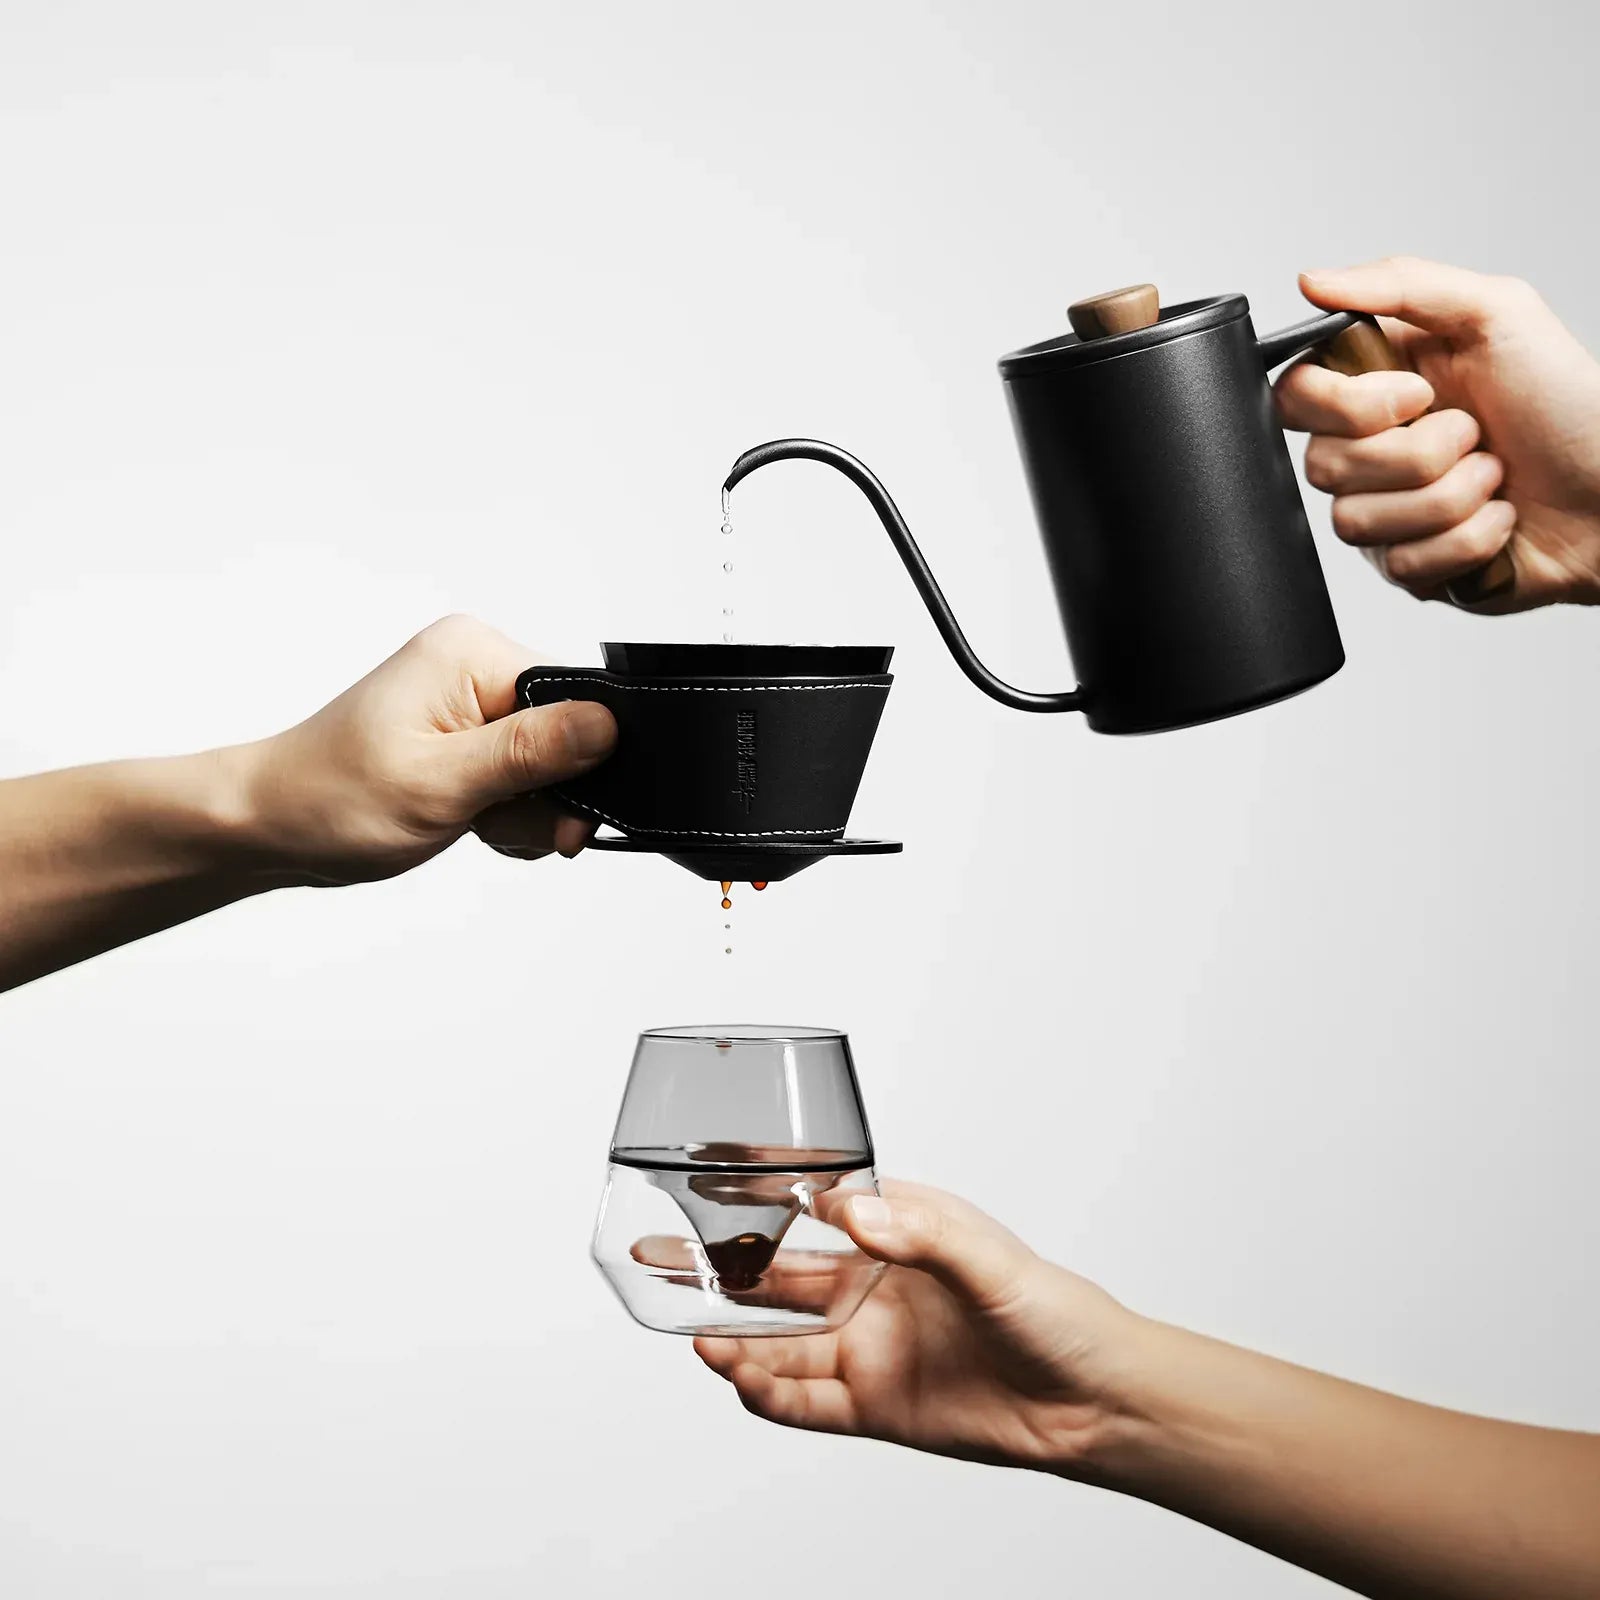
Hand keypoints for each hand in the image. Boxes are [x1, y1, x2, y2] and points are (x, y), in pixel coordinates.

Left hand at [233, 614, 615, 884]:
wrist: (271, 824)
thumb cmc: (331, 798)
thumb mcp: (442, 782)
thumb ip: (530, 751)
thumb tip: (606, 724)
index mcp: (471, 653)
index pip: (576, 697)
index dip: (583, 761)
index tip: (561, 814)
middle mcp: (474, 665)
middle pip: (569, 734)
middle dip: (546, 794)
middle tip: (499, 824)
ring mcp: (469, 701)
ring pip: (551, 764)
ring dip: (526, 810)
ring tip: (475, 824)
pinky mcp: (466, 734)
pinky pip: (524, 775)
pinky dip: (510, 812)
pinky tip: (475, 824)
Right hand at [694, 1180, 1132, 1472]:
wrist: (1094, 1402)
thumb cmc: (1055, 1312)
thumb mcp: (989, 1259)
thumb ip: (920, 1234)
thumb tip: (853, 1210)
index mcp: (895, 1235)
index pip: (811, 1206)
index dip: (756, 1197)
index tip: (704, 1180)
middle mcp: (870, 1290)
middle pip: (774, 1278)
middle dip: (716, 1269)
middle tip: (657, 1258)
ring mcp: (868, 1349)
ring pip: (779, 1342)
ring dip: (734, 1338)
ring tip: (695, 1332)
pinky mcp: (874, 1406)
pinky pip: (804, 1401)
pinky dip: (767, 1392)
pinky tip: (738, 1379)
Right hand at [1273, 256, 1599, 610]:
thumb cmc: (1571, 405)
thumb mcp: (1497, 313)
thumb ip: (1400, 283)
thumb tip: (1313, 281)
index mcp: (1379, 385)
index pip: (1294, 396)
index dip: (1348, 406)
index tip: (1416, 394)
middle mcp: (1371, 451)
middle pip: (1323, 466)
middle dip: (1421, 454)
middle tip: (1476, 435)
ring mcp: (1386, 514)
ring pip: (1359, 522)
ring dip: (1450, 500)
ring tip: (1494, 480)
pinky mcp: (1410, 567)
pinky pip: (1401, 566)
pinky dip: (1467, 541)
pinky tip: (1497, 521)